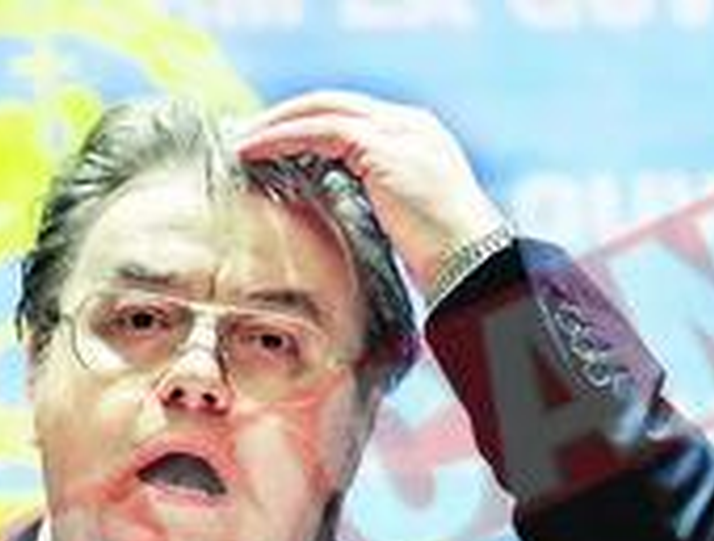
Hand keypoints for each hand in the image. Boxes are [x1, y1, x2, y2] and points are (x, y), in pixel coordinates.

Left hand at [234, 90, 506, 294]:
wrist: (472, 266)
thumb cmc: (444, 258)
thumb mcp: (403, 218)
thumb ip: (373, 199)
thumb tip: (331, 208)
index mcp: (420, 137)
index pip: (354, 116)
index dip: (309, 124)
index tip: (273, 143)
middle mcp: (411, 124)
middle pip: (335, 102)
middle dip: (287, 115)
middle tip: (247, 135)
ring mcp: (400, 131)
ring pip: (323, 109)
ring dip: (276, 123)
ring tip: (242, 142)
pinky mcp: (381, 147)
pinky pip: (319, 130)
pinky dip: (282, 137)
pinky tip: (254, 151)